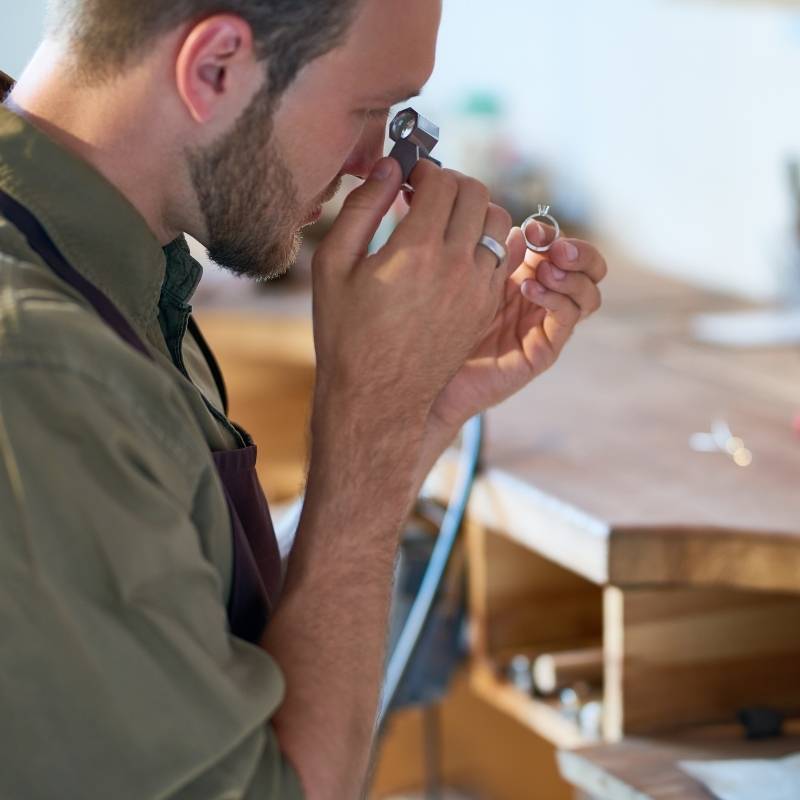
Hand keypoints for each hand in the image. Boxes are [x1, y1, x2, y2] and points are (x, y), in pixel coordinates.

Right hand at [311, 157, 512, 431]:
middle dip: (451, 183)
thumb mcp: (334, 266)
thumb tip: (388, 167)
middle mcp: (457, 265)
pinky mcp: (486, 308)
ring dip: (473, 210)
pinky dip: (485, 242)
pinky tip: (456, 252)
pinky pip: (502, 257)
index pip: (441, 181)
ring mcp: (478, 289)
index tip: (408, 178)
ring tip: (444, 222)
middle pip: (476, 193)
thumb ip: (362, 209)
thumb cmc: (347, 333)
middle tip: (426, 194)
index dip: (423, 170)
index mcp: (417, 250)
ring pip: (498, 222)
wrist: (377, 397)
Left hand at [428, 223, 606, 431]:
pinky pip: (566, 320)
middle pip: (589, 270)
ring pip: (588, 296)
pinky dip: (555, 298)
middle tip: (555, 247)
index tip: (532, 228)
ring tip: (543, 270)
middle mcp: (543, 301)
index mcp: (527, 277)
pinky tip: (528, 289)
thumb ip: (495, 256)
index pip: (561, 248)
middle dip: (579, 252)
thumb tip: (519, 227)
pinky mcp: (543, 351)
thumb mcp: (467, 280)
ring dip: (571, 276)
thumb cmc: (438, 325)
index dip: (553, 234)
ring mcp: (545, 326)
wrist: (427, 375)